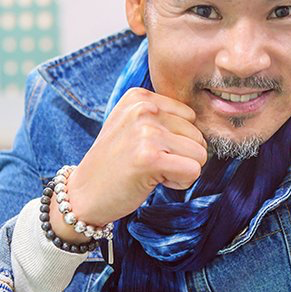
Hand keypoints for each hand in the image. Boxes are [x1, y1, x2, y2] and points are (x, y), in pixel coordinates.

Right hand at [50, 87, 206, 238]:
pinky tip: (155, 181)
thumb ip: (162, 116)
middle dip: (181, 156)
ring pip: (199, 154)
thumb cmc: (114, 163)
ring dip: (181, 170)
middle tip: (150, 164)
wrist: (83, 194)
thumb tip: (207, 119)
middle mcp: (144, 109)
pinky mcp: (150, 158)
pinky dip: (180, 182)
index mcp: (140, 97)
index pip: (190, 117)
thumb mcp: (131, 124)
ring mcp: (146, 132)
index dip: (178, 139)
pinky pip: (193, 170)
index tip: (150, 149)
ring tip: (152, 172)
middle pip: (198, 135)